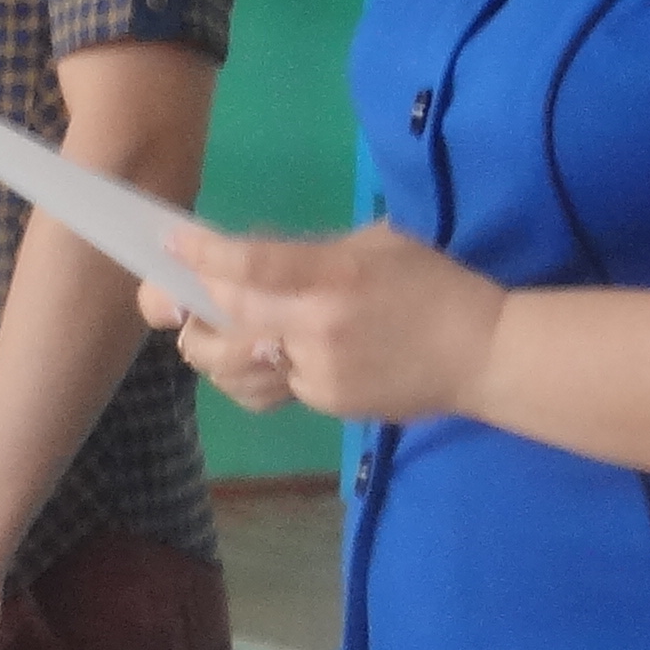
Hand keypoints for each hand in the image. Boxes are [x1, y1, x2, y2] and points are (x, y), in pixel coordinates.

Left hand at [152, 218, 504, 423]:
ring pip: (234, 368)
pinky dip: (251, 372)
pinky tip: (257, 355)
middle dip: (185, 310)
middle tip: (166, 298)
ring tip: (205, 330)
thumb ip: (308, 256)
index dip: (203, 258)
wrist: (484, 353)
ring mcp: (321, 372)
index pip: (252, 267)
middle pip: (226, 324)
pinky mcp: (328, 404)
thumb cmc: (431, 285)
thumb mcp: (375, 246)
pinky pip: (269, 389)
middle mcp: (319, 326)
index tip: (169, 245)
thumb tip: (246, 264)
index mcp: (335, 275)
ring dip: (210, 348)